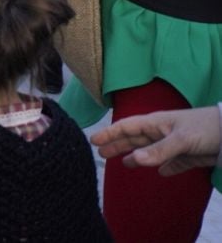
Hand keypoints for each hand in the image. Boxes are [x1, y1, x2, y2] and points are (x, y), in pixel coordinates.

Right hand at [91, 106, 221, 175]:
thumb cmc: (204, 128)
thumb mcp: (180, 138)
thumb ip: (158, 150)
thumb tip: (134, 159)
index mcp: (156, 124)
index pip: (127, 127)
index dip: (110, 133)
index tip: (93, 139)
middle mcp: (161, 133)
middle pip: (135, 139)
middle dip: (118, 144)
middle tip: (100, 152)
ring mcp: (174, 145)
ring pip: (150, 152)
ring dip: (137, 157)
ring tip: (123, 164)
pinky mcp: (188, 157)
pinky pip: (172, 163)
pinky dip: (165, 168)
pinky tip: (160, 173)